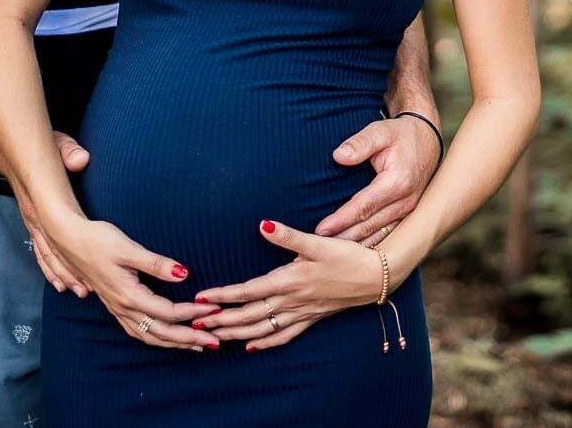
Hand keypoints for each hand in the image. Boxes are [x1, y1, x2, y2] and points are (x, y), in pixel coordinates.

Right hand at [16, 130, 92, 297]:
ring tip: (75, 291)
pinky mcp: (33, 220)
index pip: (56, 236)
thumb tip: (81, 159)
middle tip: (85, 291)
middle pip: (51, 252)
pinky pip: (40, 248)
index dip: (70, 255)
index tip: (85, 271)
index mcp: (40, 203)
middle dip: (68, 272)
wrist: (13, 148)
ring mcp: (32, 220)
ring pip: (45, 254)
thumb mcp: (55, 143)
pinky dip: (48, 266)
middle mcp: (34, 217)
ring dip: (59, 273)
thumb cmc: (39, 147)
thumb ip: (68, 151)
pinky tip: (56, 280)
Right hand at [41, 209, 223, 351]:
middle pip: (161, 332)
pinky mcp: (114, 306)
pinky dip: (156, 338)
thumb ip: (157, 264)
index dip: (193, 313)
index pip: (168, 312)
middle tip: (215, 343)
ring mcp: (118, 309)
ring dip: (174, 343)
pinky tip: (165, 338)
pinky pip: (138, 332)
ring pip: (149, 336)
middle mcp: (123, 308)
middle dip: (189, 339)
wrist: (70, 240)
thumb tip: (184, 274)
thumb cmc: (99, 240)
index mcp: (129, 295)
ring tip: (196, 346)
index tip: (214, 310)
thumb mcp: (129, 249)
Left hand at [190, 218, 390, 351]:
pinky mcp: (311, 318)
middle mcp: (291, 301)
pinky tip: (252, 346)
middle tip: (195, 324)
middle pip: (248, 316)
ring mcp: (301, 313)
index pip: (247, 291)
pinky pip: (284, 336)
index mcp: (288, 280)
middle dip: (220, 321)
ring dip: (236, 333)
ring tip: (214, 338)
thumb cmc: (348, 256)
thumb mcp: (318, 242)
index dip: (222, 296)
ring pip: (262, 329)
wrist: (376, 277)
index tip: (200, 298)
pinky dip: (266, 342)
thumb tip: (262, 225)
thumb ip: (287, 236)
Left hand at [313, 114, 439, 243]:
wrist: (428, 139)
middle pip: (370, 226)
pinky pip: (388, 235)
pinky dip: (370, 244)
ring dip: (355, 246)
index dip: (341, 219)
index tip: (321, 230)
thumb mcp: (380, 131)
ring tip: (330, 253)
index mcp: (398, 182)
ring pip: (379, 235)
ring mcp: (409, 211)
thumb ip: (360, 143)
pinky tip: (353, 251)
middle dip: (343, 238)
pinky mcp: (409, 215)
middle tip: (317, 246)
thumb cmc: (400, 134)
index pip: (364, 206)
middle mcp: (406, 201)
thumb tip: (338, 156)